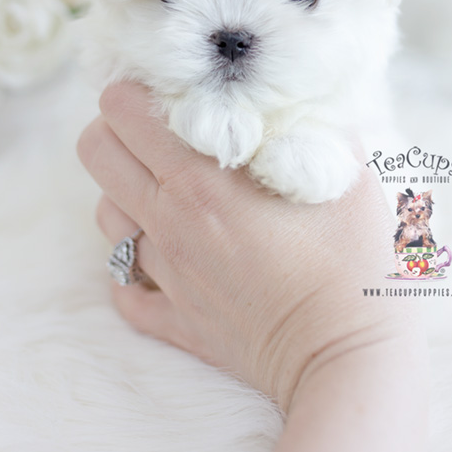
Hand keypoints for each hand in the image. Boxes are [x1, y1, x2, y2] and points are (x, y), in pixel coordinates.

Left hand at [77, 82, 421, 412]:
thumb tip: (300, 96)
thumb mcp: (347, 176)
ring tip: (170, 190)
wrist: (348, 361)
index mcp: (201, 181)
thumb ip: (317, 125)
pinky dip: (137, 268)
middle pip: (95, 153)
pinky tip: (171, 257)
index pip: (123, 112)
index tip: (167, 90)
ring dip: (126, 193)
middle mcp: (170, 224)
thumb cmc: (356, 264)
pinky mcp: (177, 322)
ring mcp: (167, 277)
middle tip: (158, 131)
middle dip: (116, 130)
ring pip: (105, 216)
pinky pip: (126, 290)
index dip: (137, 90)